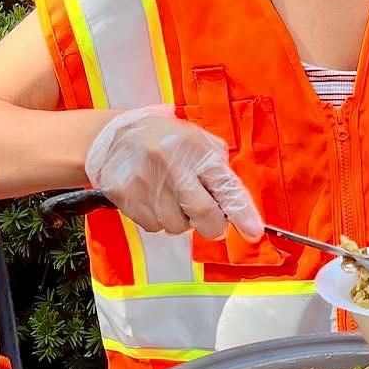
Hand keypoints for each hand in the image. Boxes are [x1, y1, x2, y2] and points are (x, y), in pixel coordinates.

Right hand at [84, 106, 263, 239]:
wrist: (116, 137)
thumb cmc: (166, 141)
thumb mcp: (199, 143)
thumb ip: (220, 173)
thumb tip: (240, 210)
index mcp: (196, 149)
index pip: (225, 186)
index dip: (242, 213)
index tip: (253, 231)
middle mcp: (172, 165)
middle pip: (203, 214)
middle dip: (213, 225)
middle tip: (209, 218)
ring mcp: (147, 181)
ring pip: (177, 226)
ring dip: (180, 219)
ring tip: (171, 196)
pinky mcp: (126, 195)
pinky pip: (153, 226)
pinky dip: (158, 218)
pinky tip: (153, 198)